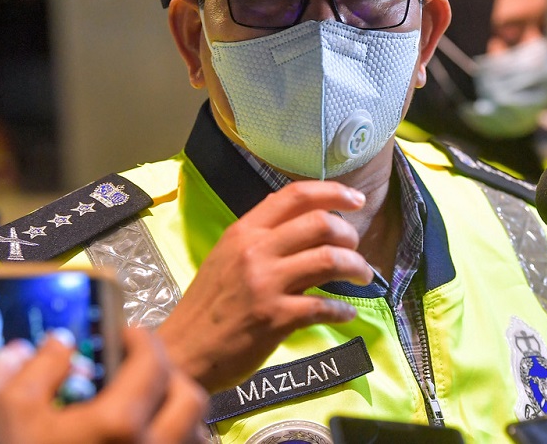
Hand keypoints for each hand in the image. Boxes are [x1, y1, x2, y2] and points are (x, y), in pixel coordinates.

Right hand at [0, 327, 207, 443]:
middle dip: (169, 376)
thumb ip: (37, 369)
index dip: (143, 339)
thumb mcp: (8, 414)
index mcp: (118, 423)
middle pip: (190, 398)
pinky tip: (142, 441)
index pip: (154, 362)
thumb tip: (63, 343)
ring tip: (144, 410)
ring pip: (193, 435)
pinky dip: (172, 443)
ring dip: (177, 415)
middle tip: (139, 371)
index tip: (127, 334)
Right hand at [157, 180, 373, 391]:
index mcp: (244, 231)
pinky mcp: (275, 318)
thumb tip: (301, 216)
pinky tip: (347, 313)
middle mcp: (255, 250)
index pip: (295, 195)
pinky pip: (323, 306)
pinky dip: (343, 309)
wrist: (182, 353)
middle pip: (320, 223)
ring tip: (363, 276)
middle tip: (356, 249)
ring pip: (330, 260)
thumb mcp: (225, 257)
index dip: (333, 193)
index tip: (356, 199)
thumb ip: (260, 236)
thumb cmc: (207, 306)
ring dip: (357, 267)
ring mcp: (266, 284)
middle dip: (349, 234)